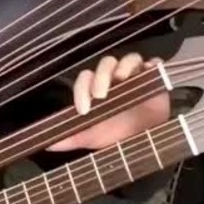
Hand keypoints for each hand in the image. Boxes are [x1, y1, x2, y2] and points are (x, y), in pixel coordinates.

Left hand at [49, 53, 169, 152]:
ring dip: (124, 66)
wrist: (146, 140)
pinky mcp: (155, 78)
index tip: (83, 110)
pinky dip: (151, 65)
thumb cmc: (117, 134)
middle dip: (101, 76)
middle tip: (100, 95)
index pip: (85, 78)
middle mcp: (115, 78)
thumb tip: (47, 145)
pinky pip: (154, 64)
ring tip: (122, 80)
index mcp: (97, 88)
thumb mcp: (92, 137)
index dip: (82, 90)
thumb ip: (71, 138)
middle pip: (106, 64)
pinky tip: (149, 73)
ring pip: (129, 59)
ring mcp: (136, 75)